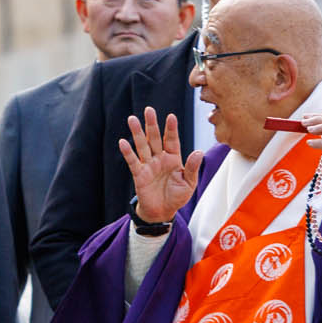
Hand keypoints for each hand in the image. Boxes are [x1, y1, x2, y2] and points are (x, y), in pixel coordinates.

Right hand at [119, 108, 198, 225]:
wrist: (162, 212)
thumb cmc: (177, 197)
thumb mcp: (189, 184)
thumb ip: (192, 168)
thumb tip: (198, 152)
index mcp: (173, 158)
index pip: (172, 140)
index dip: (171, 129)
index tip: (171, 116)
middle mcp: (160, 158)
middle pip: (155, 138)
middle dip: (152, 124)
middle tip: (148, 110)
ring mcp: (148, 165)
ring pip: (142, 146)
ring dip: (137, 133)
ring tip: (132, 119)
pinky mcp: (139, 174)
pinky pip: (133, 161)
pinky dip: (128, 152)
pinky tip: (122, 142)